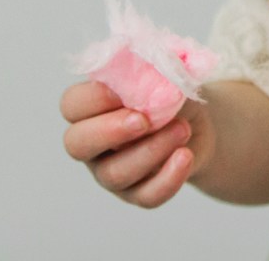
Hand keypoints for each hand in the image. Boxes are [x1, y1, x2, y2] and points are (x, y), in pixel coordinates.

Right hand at [59, 80, 208, 207]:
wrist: (196, 124)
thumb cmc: (169, 94)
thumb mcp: (164, 75)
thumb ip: (153, 72)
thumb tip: (152, 72)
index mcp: (90, 107)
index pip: (72, 104)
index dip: (93, 98)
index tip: (123, 92)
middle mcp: (93, 143)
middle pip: (77, 144)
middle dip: (110, 131)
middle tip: (143, 120)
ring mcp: (110, 171)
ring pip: (115, 173)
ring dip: (151, 151)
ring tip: (182, 129)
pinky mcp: (136, 193)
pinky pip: (145, 196)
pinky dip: (168, 178)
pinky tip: (185, 157)